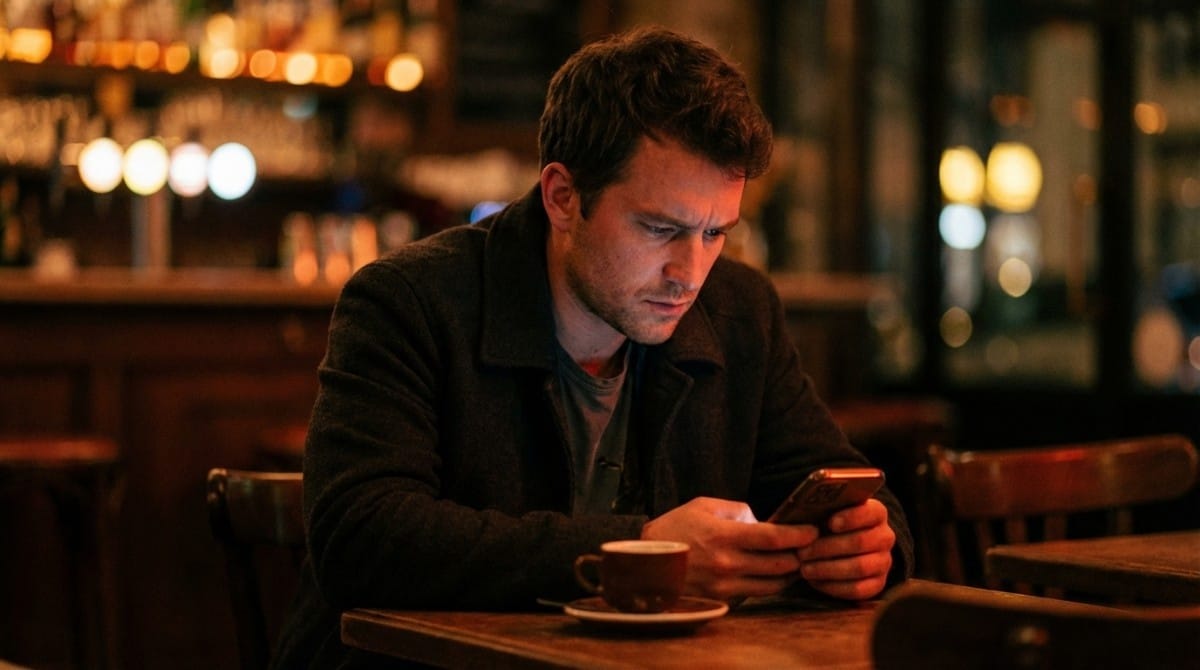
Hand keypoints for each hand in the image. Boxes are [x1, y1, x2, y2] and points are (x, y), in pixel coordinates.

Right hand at [641, 497, 818, 600]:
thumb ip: (737, 510)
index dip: (798, 535)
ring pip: (773, 584)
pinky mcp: (722, 599)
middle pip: (780, 565)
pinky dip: (770, 584)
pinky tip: (773, 573)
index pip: (774, 539)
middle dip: (800, 555)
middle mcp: (728, 564)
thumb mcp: (703, 506)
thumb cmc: (675, 528)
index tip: (812, 531)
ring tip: (795, 561)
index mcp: (725, 536)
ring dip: (789, 573)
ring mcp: (725, 585)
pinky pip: (756, 593)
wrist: (647, 561)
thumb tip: (762, 521)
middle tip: (809, 546)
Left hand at [796, 498, 893, 599]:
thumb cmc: (828, 526)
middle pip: (860, 542)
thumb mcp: (828, 513)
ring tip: (805, 569)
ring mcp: (884, 562)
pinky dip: (834, 586)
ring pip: (859, 567)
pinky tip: (816, 581)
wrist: (839, 549)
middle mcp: (885, 537)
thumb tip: (807, 517)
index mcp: (876, 514)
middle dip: (828, 548)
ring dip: (828, 569)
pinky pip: (858, 589)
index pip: (871, 513)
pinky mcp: (877, 584)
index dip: (852, 518)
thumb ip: (823, 511)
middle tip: (803, 552)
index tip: (831, 523)